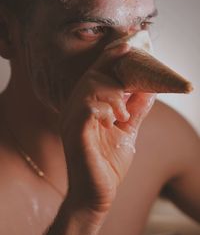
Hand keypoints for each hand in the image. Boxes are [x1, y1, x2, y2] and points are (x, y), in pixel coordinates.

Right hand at [60, 43, 155, 215]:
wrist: (98, 194)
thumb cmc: (108, 162)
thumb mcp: (128, 130)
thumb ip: (136, 108)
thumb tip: (151, 88)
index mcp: (86, 106)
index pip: (97, 73)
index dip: (111, 55)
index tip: (129, 40)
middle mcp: (75, 109)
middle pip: (92, 75)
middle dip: (113, 69)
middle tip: (128, 80)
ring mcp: (72, 120)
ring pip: (89, 87)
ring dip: (112, 93)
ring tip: (121, 112)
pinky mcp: (75, 133)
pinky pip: (86, 108)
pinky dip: (104, 108)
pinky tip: (114, 119)